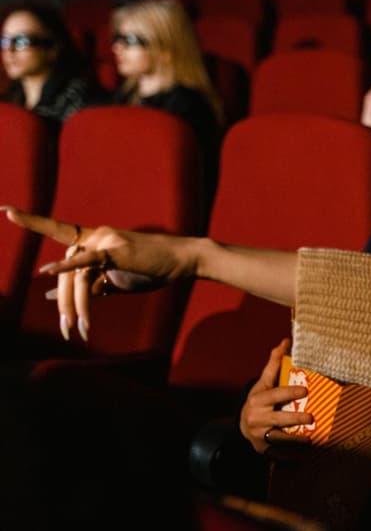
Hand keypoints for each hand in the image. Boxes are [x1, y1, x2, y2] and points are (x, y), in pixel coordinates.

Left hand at [2, 206, 200, 340]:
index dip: (32, 221)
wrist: (182, 260)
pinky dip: (67, 266)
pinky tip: (47, 269)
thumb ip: (85, 287)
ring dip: (76, 305)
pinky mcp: (115, 250)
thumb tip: (50, 296)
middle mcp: (95, 235)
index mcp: (94, 240)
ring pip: (76, 274)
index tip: (6, 210)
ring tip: (81, 329)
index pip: (58, 230)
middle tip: (69, 330)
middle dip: (65, 304)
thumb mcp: (115, 281)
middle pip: (65, 270)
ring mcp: (105, 241)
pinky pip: (87, 262)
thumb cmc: (152, 270)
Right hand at [240, 339, 313, 453]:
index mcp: (258, 399)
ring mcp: (259, 434)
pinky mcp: (263, 449)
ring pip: (278, 438)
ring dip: (294, 440)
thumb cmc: (259, 399)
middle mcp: (256, 417)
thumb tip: (285, 341)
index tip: (304, 391)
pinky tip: (302, 460)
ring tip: (310, 440)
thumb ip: (274, 364)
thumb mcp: (264, 382)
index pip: (274, 395)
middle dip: (293, 418)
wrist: (243, 424)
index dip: (289, 392)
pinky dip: (288, 458)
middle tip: (310, 418)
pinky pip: (277, 455)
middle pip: (277, 418)